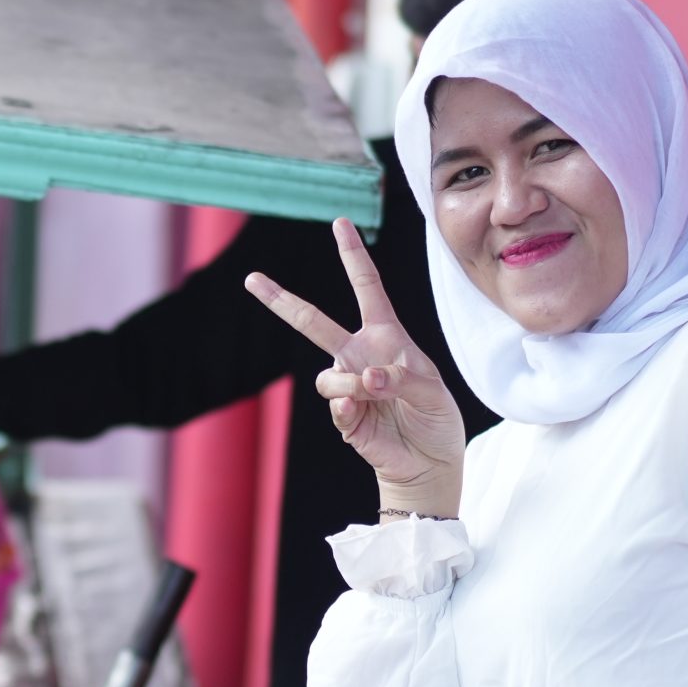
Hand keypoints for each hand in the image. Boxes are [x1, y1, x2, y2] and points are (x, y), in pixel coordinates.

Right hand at [245, 218, 467, 519]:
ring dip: (351, 382)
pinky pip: (334, 405)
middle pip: (312, 322)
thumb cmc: (436, 418)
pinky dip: (350, 406)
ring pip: (326, 376)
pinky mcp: (343, 417)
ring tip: (375, 392)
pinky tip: (363, 410)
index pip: (367, 287)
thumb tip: (365, 378)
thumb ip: (401, 377)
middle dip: (280, 301)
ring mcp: (348, 386)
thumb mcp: (433, 389)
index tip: (339, 223)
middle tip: (251, 279)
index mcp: (386, 336)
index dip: (352, 255)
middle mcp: (359, 355)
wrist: (430, 463)